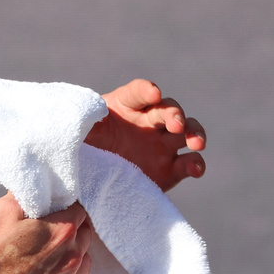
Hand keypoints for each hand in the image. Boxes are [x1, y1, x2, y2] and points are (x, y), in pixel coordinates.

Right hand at [0, 194, 92, 273]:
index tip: (54, 209)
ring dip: (72, 256)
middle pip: (85, 235)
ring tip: (48, 256)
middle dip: (71, 229)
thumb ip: (24, 196)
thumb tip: (35, 189)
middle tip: (47, 231)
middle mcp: (72, 258)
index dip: (66, 206)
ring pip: (84, 262)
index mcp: (61, 231)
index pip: (79, 210)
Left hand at [85, 78, 205, 190]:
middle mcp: (148, 122)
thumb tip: (85, 115)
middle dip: (175, 114)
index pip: (138, 92)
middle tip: (175, 123)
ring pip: (187, 132)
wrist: (89, 182)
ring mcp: (162, 145)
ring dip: (194, 133)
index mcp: (125, 106)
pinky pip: (189, 164)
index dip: (146, 91)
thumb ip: (82, 120)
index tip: (153, 93)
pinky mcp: (170, 170)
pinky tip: (195, 168)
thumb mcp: (77, 131)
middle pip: (168, 110)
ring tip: (196, 143)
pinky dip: (196, 164)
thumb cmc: (82, 149)